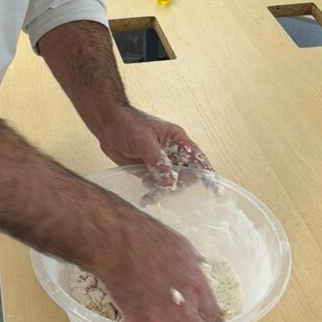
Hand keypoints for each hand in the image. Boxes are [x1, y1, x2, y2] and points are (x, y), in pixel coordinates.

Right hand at [96, 222, 222, 321]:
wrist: (115, 241)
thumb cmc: (146, 237)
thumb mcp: (181, 246)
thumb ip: (194, 264)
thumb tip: (199, 268)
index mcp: (197, 285)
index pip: (214, 315)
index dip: (212, 319)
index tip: (208, 320)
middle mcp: (183, 306)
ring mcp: (161, 318)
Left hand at [97, 107, 214, 189]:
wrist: (106, 125)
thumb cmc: (127, 124)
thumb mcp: (143, 140)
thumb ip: (157, 161)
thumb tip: (170, 182)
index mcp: (177, 140)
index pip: (198, 158)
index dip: (207, 173)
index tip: (215, 189)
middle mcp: (172, 152)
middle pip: (186, 175)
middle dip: (178, 184)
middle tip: (167, 188)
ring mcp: (160, 162)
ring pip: (171, 182)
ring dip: (163, 190)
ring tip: (151, 193)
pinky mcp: (148, 170)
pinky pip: (156, 185)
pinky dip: (153, 192)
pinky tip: (145, 198)